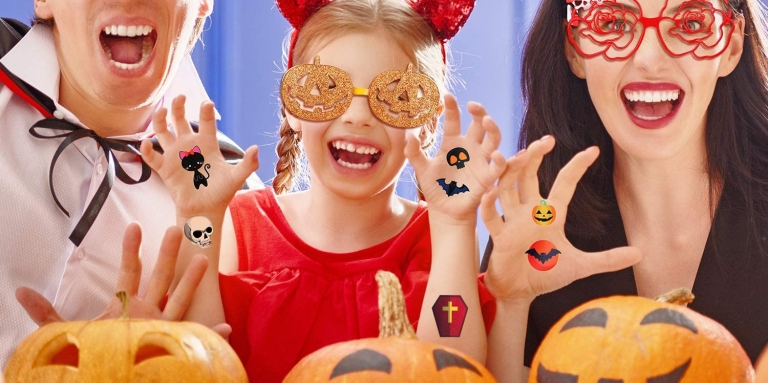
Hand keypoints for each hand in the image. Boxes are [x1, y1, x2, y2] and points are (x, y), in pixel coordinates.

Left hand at [15, 223, 231, 337]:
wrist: (104, 377)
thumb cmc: (88, 358)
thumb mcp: (64, 334)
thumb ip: (45, 314)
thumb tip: (19, 291)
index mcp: (126, 306)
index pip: (130, 271)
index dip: (131, 249)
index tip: (133, 226)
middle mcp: (148, 312)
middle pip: (160, 277)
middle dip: (167, 254)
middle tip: (175, 229)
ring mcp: (162, 328)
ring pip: (180, 300)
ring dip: (192, 282)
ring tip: (203, 260)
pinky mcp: (172, 346)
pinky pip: (194, 342)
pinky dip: (212, 337)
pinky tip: (225, 328)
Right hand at [139, 96, 259, 215]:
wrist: (205, 210)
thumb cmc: (221, 192)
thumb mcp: (236, 177)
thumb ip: (248, 164)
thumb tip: (256, 149)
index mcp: (207, 144)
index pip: (207, 122)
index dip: (206, 111)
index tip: (207, 103)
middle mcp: (189, 145)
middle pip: (180, 119)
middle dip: (178, 106)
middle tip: (180, 97)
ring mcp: (175, 155)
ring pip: (162, 132)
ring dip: (160, 120)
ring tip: (161, 111)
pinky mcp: (164, 168)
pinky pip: (151, 156)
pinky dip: (146, 149)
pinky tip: (145, 143)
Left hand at [405, 94, 505, 221]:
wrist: (444, 210)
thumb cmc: (435, 187)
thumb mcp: (422, 170)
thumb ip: (415, 153)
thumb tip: (408, 136)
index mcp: (452, 143)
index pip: (453, 120)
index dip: (452, 108)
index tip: (447, 95)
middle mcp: (469, 147)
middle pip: (478, 125)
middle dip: (479, 113)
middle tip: (474, 105)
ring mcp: (480, 161)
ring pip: (493, 140)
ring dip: (493, 129)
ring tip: (487, 120)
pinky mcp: (487, 177)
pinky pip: (497, 167)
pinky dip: (500, 161)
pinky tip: (497, 155)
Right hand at [480, 136, 643, 302]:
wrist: (520, 293)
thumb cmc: (546, 274)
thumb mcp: (580, 266)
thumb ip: (607, 259)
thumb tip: (640, 253)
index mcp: (550, 214)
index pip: (564, 183)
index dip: (577, 166)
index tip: (593, 150)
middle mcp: (529, 212)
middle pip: (529, 176)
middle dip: (535, 156)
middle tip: (545, 140)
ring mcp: (512, 221)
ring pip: (507, 187)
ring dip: (509, 171)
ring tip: (516, 156)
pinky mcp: (499, 236)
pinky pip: (490, 216)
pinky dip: (489, 203)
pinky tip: (492, 191)